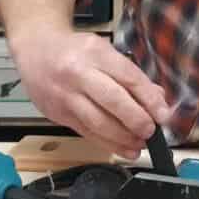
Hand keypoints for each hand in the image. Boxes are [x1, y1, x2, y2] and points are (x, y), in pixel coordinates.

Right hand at [8, 25, 169, 158]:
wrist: (35, 50)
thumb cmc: (74, 50)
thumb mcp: (103, 50)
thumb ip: (130, 74)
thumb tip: (157, 98)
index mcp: (95, 53)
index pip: (128, 77)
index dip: (149, 99)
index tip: (163, 114)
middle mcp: (79, 73)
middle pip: (113, 101)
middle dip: (137, 120)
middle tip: (151, 131)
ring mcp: (66, 96)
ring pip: (98, 122)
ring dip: (123, 138)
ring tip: (140, 144)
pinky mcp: (58, 114)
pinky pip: (87, 133)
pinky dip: (108, 144)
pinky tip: (124, 149)